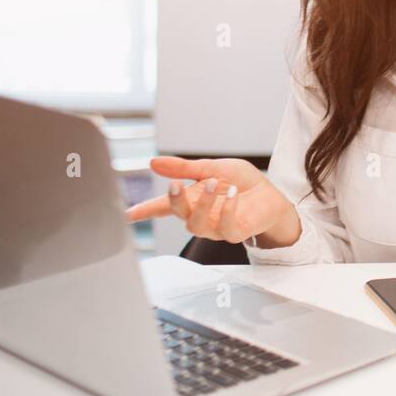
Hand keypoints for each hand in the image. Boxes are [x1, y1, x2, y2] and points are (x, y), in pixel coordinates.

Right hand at [125, 157, 300, 246]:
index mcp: (191, 199)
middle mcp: (200, 215)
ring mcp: (216, 227)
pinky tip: (232, 195)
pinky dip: (226, 210)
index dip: (143, 211)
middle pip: (179, 214)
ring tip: (214, 183)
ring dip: (203, 203)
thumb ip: (185, 168)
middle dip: (174, 200)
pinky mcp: (234, 232)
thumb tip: (154, 162)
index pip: (163, 207)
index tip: (125, 214)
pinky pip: (224, 227)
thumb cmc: (241, 182)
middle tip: (176, 184)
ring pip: (197, 225)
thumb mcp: (213, 168)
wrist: (270, 195)